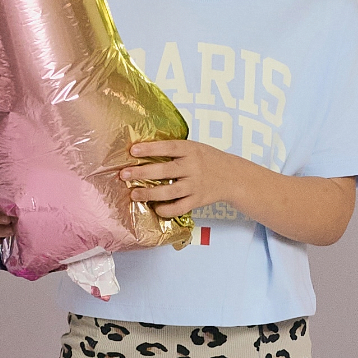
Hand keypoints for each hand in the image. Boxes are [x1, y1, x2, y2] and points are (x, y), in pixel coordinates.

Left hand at [121, 138, 239, 218]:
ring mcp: (195, 185)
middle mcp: (193, 167)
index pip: (169, 147)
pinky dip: (166, 210)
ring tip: (134, 194)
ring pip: (169, 192)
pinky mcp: (198, 200)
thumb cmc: (208, 159)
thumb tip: (143, 150)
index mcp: (191, 150)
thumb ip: (174, 150)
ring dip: (149, 194)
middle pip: (165, 170)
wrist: (232, 176)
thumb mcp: (194, 147)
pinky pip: (179, 208)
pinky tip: (155, 208)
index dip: (150, 148)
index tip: (133, 150)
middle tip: (124, 174)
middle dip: (142, 173)